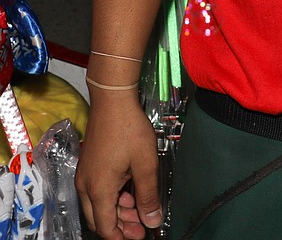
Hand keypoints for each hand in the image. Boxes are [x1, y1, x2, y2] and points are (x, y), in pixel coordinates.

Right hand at [76, 95, 162, 238]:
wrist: (112, 99)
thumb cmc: (129, 129)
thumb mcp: (145, 163)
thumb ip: (148, 195)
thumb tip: (152, 221)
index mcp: (98, 190)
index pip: (105, 228)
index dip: (122, 237)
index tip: (140, 235)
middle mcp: (86, 186)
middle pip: (99, 219)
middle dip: (120, 226)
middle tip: (142, 226)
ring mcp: (85, 174)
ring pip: (97, 205)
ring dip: (117, 211)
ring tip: (139, 208)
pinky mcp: (88, 164)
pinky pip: (97, 190)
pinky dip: (112, 196)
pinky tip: (129, 190)